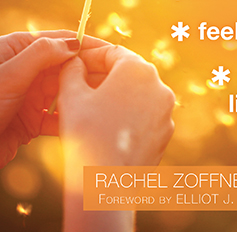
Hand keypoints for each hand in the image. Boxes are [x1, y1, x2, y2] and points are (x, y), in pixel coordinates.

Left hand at [0, 31, 98, 203]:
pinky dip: (69, 118)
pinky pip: (57, 116)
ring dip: (80, 95)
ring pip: (63, 90)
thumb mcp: (10, 75)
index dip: (84, 44)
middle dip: (87, 72)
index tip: (111, 51)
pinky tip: (83, 123)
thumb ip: (42, 55)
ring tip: (104, 101)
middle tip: (114, 79)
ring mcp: (28, 94)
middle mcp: (23, 68)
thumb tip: (74, 42)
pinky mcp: (31, 120)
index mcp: (15, 48)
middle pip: (64, 65)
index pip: (57, 40)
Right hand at [57, 45, 174, 231]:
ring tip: (85, 104)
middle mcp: (159, 86)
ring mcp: (165, 113)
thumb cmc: (86, 133)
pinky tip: (102, 124)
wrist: (104, 184)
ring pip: (134, 94)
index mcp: (138, 69)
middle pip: (126, 72)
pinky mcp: (164, 136)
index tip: (73, 61)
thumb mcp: (71, 93)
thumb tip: (74, 61)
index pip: (112, 52)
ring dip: (111, 95)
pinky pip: (141, 116)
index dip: (89, 55)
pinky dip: (124, 114)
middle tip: (75, 81)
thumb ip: (72, 69)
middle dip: (100, 75)